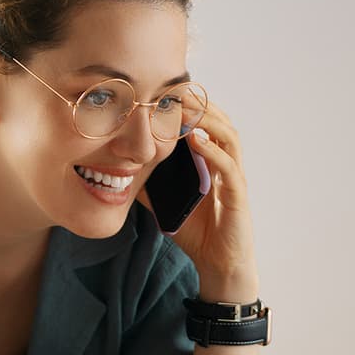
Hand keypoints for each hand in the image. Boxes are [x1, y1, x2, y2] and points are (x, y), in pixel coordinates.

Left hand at [155, 104, 258, 301]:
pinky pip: (228, 168)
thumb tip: (116, 169)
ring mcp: (234, 179)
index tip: (167, 89)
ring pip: (229, 137)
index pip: (205, 123)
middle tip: (176, 87)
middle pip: (220, 121)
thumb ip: (147, 183)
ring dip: (208, 119)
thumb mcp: (163, 202)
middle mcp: (226, 164)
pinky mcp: (238, 197)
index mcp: (211, 162)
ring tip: (187, 107)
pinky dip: (213, 152)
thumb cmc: (196, 233)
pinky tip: (196, 141)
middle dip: (199, 102)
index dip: (190, 105)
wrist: (219, 267)